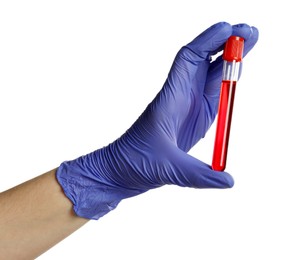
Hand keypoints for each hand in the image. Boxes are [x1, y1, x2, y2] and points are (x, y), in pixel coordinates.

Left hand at [57, 22, 258, 218]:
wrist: (120, 170)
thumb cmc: (134, 161)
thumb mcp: (167, 168)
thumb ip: (198, 175)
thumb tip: (228, 181)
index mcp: (170, 99)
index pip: (189, 59)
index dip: (208, 41)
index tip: (229, 29)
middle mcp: (180, 97)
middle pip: (205, 62)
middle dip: (226, 45)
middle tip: (250, 32)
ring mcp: (188, 107)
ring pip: (212, 75)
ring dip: (230, 60)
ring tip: (250, 44)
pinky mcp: (194, 119)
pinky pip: (214, 95)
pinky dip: (227, 82)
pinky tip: (238, 74)